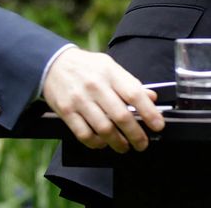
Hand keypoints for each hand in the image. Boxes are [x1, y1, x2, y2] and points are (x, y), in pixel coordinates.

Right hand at [41, 47, 164, 151]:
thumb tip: (151, 98)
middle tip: (142, 143)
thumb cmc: (86, 67)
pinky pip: (84, 134)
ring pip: (104, 129)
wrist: (53, 64)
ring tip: (125, 146)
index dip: (149, 112)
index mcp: (110, 73)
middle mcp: (95, 86)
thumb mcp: (110, 67)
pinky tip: (103, 143)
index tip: (158, 125)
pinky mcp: (66, 112)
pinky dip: (96, 143)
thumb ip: (130, 83)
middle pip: (121, 116)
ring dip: (118, 142)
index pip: (134, 94)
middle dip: (136, 135)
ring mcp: (80, 100)